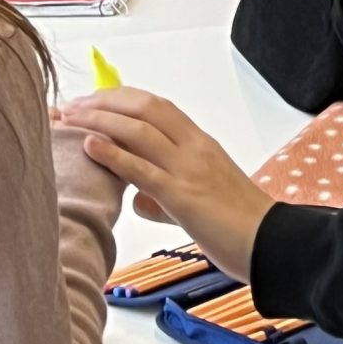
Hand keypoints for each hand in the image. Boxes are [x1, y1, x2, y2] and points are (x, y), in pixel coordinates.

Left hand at [59, 89, 269, 276]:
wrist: (273, 244)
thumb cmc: (243, 226)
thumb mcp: (202, 201)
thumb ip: (167, 196)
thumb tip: (138, 199)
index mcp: (201, 144)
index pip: (156, 106)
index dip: (121, 99)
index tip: (93, 101)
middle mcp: (195, 148)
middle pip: (145, 107)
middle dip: (104, 102)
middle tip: (72, 105)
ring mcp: (190, 169)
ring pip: (139, 131)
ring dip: (99, 120)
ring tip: (69, 118)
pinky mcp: (184, 197)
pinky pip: (143, 169)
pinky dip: (113, 154)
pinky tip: (90, 145)